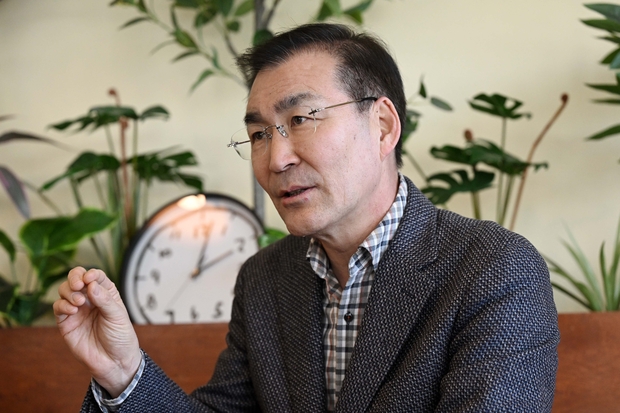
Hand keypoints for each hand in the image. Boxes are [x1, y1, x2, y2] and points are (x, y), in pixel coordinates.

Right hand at [53, 267, 140, 397]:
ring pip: (65, 291)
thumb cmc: (120, 337)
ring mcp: (77, 310)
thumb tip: (91, 285)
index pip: (96, 276)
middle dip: (75, 278)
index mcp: (106, 294)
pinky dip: (62, 305)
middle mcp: (90, 299)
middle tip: (79, 285)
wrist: (113, 362)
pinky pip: (58, 307)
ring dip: (69, 292)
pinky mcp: (66, 322)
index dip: (91, 274)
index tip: (90, 279)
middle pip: (76, 279)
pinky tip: (72, 310)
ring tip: (78, 302)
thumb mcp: (117, 317)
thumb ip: (104, 300)